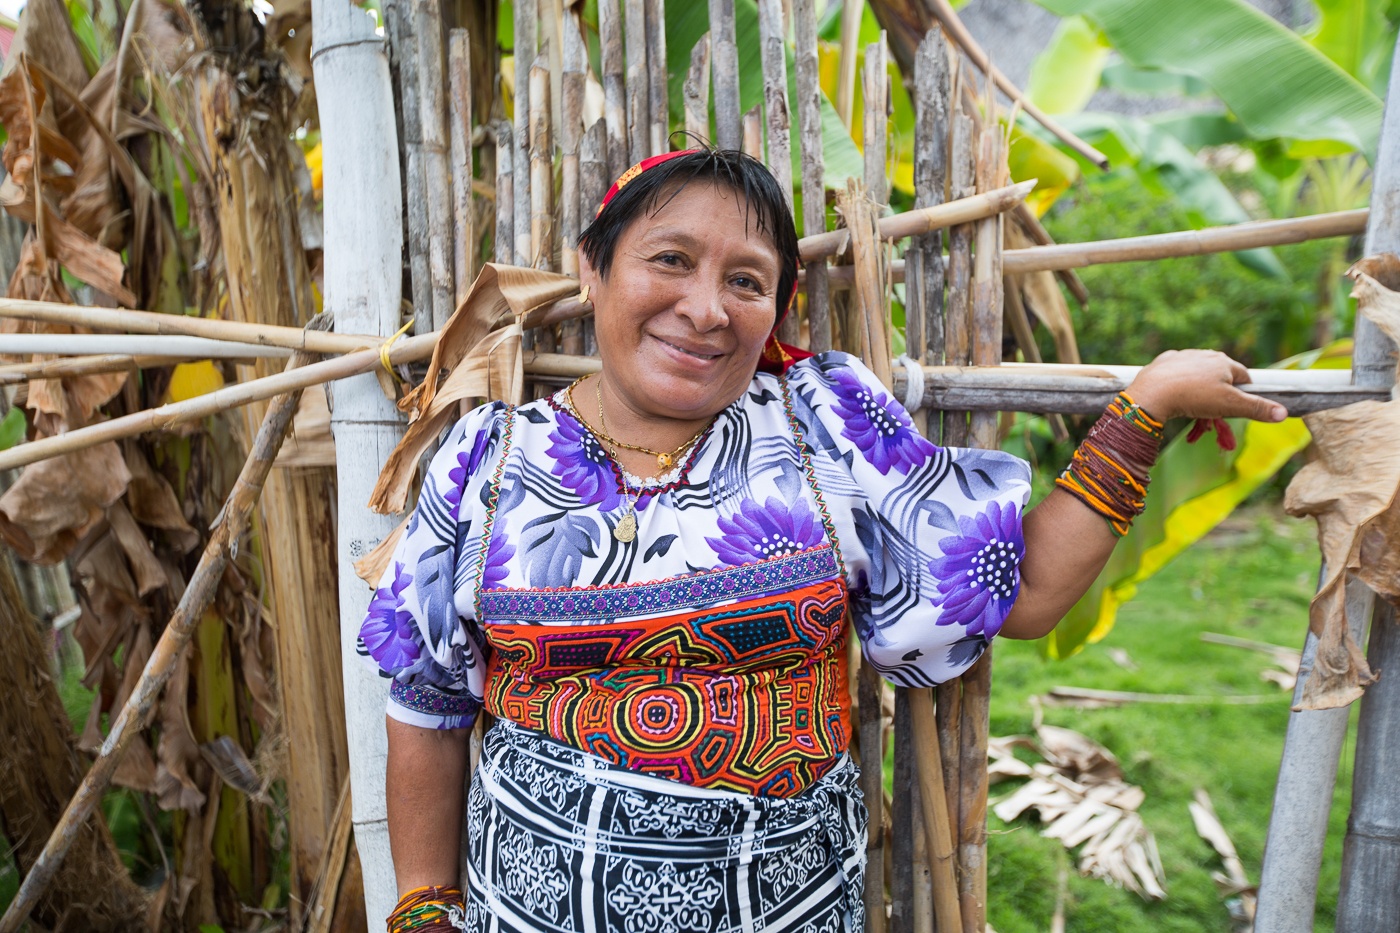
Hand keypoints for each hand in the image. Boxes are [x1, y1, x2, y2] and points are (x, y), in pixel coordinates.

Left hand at [1124, 349, 1287, 423]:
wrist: (1152, 392)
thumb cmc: (1195, 397)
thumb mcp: (1230, 406)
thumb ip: (1256, 409)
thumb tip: (1284, 414)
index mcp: (1224, 362)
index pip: (1244, 377)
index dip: (1244, 393)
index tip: (1239, 406)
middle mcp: (1205, 354)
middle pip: (1221, 373)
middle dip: (1221, 390)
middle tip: (1215, 409)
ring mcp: (1182, 356)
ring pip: (1198, 372)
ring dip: (1200, 385)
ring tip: (1194, 403)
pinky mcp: (1163, 362)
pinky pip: (1176, 372)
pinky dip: (1178, 381)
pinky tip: (1175, 392)